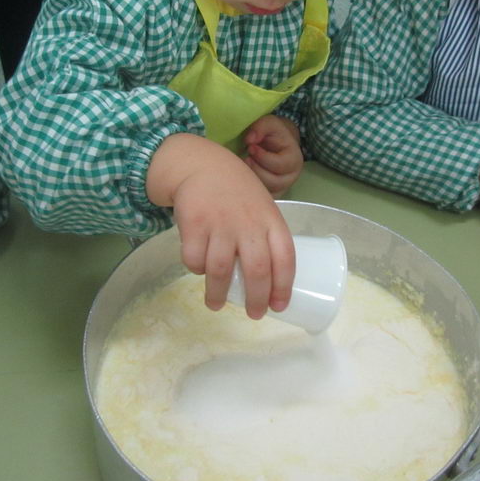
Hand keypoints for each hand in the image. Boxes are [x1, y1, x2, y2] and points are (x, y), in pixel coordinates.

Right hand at [146, 133, 294, 318]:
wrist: (201, 165)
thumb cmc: (237, 192)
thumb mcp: (261, 207)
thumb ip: (263, 236)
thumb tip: (264, 282)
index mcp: (270, 220)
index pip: (285, 257)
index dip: (284, 286)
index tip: (279, 306)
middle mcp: (248, 223)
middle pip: (256, 270)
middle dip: (256, 299)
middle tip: (253, 315)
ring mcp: (220, 223)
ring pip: (220, 270)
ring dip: (218, 294)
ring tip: (216, 304)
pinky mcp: (193, 223)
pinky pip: (193, 259)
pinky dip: (195, 269)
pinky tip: (198, 269)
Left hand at [242, 115, 302, 197]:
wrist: (275, 144)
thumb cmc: (272, 134)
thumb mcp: (269, 123)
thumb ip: (260, 127)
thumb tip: (249, 140)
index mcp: (294, 160)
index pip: (278, 165)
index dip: (261, 156)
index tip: (250, 147)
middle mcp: (291, 177)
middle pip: (272, 181)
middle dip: (255, 168)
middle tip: (246, 157)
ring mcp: (282, 188)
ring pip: (264, 192)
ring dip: (251, 178)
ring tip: (246, 164)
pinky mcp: (271, 195)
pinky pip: (259, 200)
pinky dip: (250, 189)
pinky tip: (246, 176)